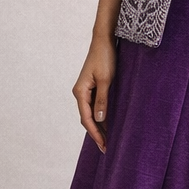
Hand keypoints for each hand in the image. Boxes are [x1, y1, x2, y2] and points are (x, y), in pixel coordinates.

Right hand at [72, 36, 116, 153]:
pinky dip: (101, 117)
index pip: (86, 119)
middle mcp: (80, 93)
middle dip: (96, 134)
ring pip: (91, 114)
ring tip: (107, 141)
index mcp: (80, 92)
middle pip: (87, 119)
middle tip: (106, 148)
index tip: (104, 146)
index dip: (95, 134)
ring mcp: (85, 90)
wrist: (104, 40)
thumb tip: (100, 119)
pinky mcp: (92, 87)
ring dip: (99, 127)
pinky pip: (95, 106)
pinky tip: (107, 125)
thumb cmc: (104, 57)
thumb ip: (102, 100)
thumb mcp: (105, 79)